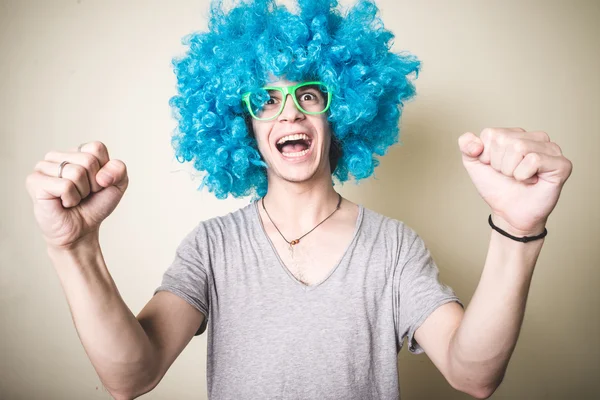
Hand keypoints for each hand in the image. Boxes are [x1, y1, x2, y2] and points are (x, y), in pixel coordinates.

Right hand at [25, 141, 128, 249]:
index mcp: (75, 151)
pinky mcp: (35, 181)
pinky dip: (71, 199)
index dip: (104, 170)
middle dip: (93, 183)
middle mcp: (56, 156)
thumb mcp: (117, 185)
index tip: (97, 183)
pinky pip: (66, 186)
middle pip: (88, 160)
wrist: (81, 230)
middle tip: (84, 194)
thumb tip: (102, 175)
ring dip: (81, 192)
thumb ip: (119, 169)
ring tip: (73, 199)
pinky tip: (64, 203)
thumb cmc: (95, 205)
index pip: (97, 148)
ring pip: (76, 172)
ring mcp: (43, 167)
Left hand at [458, 128, 572, 235]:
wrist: (508, 213)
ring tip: (520, 178)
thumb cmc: (496, 187)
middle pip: (504, 140)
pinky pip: (534, 160)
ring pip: (519, 148)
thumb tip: (475, 143)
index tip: (495, 167)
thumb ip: (466, 145)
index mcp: (515, 134)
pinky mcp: (562, 164)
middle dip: (499, 164)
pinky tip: (531, 181)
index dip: (486, 156)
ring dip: (511, 170)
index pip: (491, 134)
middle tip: (509, 175)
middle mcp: (535, 137)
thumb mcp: (474, 164)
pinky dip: (524, 175)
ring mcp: (551, 149)